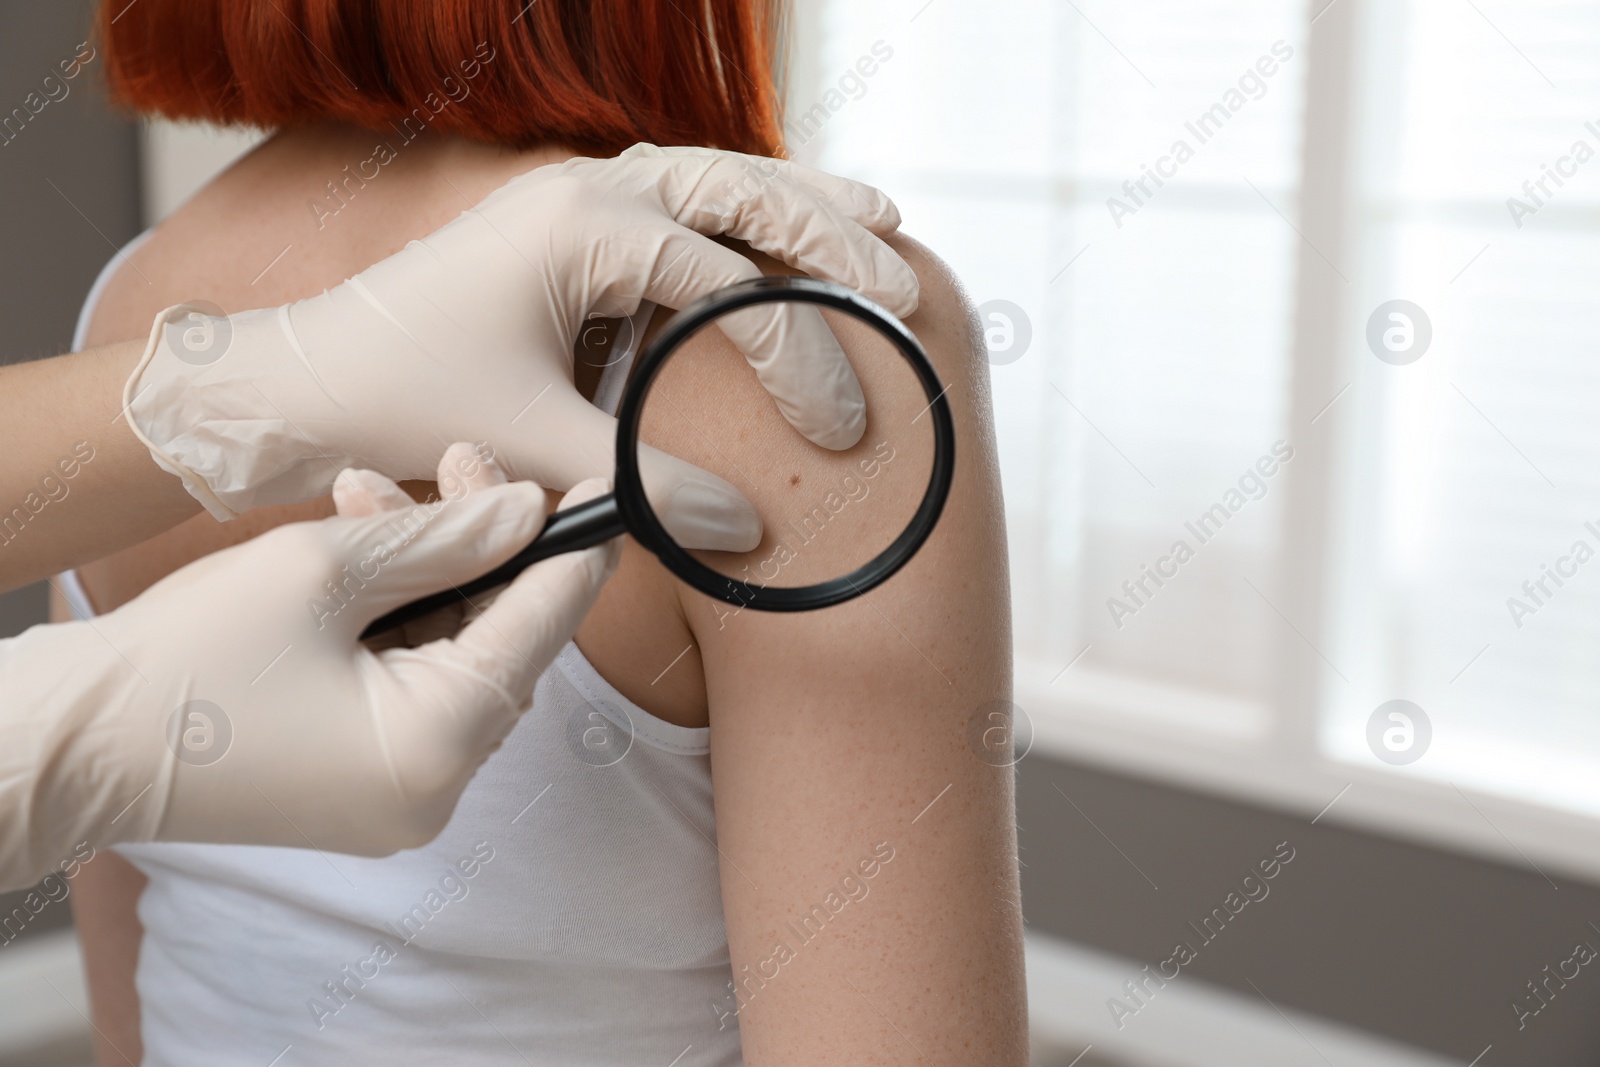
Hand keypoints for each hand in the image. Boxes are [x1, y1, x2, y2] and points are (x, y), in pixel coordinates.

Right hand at [12, 445, 615, 867]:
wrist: (74, 745)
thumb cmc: (182, 659)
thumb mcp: (322, 569)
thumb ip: (442, 537)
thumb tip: (526, 508)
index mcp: (438, 745)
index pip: (543, 625)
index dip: (573, 545)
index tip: (593, 482)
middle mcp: (437, 787)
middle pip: (503, 637)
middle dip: (481, 540)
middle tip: (458, 458)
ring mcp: (403, 793)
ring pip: (457, 653)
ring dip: (430, 567)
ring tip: (371, 492)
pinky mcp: (368, 780)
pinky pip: (414, 684)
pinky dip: (398, 615)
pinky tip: (360, 543)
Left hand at [123, 144, 918, 546]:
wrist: (300, 381)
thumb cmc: (403, 403)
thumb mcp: (534, 449)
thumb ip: (648, 483)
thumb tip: (749, 530)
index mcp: (585, 225)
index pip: (729, 282)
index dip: (798, 357)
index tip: (842, 428)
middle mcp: (589, 191)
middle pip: (744, 190)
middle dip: (831, 241)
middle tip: (904, 295)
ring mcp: (580, 200)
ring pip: (720, 179)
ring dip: (802, 206)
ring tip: (885, 227)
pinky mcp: (574, 229)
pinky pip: (684, 207)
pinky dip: (748, 223)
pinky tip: (792, 242)